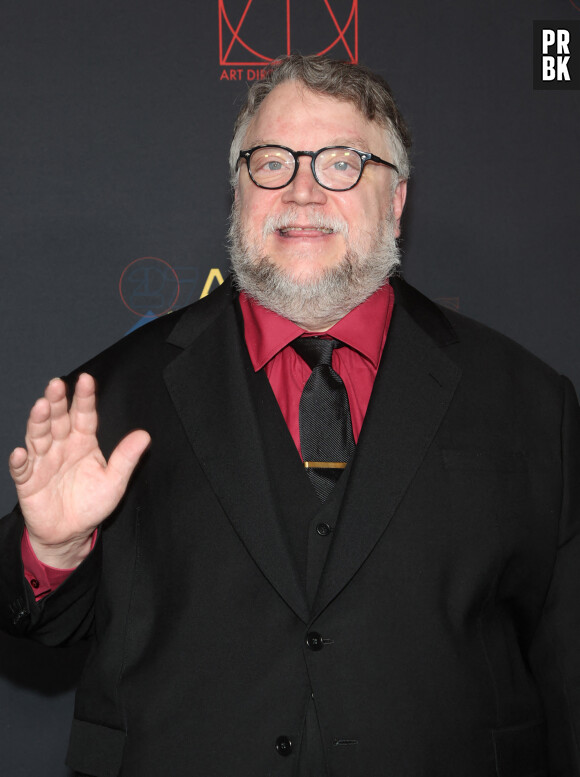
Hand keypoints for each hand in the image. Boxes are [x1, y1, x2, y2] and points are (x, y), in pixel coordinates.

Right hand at [9, 373, 149, 567]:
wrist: (71, 532)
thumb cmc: (91, 503)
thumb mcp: (114, 481)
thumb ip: (126, 458)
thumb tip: (144, 435)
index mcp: (83, 441)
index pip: (84, 415)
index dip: (85, 398)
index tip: (86, 380)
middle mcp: (61, 446)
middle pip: (57, 420)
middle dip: (57, 402)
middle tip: (56, 385)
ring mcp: (43, 462)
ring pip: (38, 437)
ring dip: (38, 422)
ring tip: (40, 407)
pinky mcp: (28, 481)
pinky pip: (22, 469)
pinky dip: (20, 461)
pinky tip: (22, 452)